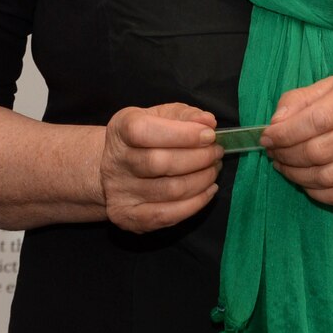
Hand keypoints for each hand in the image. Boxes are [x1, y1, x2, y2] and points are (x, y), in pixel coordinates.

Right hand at [99, 103, 221, 231]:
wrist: (116, 168)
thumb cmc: (145, 138)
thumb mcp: (161, 116)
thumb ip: (185, 115)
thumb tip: (208, 122)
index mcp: (120, 130)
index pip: (145, 131)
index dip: (183, 134)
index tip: (209, 135)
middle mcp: (116, 162)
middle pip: (160, 163)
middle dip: (199, 158)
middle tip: (217, 153)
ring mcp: (119, 192)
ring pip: (170, 191)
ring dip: (202, 180)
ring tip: (213, 169)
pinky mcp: (128, 216)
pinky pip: (168, 215)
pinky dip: (196, 203)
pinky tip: (208, 190)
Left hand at [263, 69, 332, 206]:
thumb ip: (301, 99)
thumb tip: (275, 123)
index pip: (315, 120)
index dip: (284, 133)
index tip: (267, 137)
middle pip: (318, 151)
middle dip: (286, 155)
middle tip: (274, 153)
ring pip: (327, 177)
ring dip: (297, 176)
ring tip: (285, 166)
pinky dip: (319, 194)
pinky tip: (308, 183)